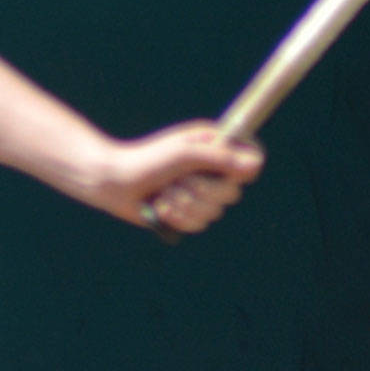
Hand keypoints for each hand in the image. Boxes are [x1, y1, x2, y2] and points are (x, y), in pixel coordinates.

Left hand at [113, 122, 264, 236]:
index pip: (251, 159)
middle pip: (232, 193)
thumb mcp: (184, 154)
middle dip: (201, 192)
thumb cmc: (147, 160)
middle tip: (177, 182)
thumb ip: (220, 158)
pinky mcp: (186, 212)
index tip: (226, 174)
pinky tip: (160, 207)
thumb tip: (256, 166)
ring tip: (164, 194)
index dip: (243, 171)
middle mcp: (211, 169)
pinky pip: (198, 224)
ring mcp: (199, 193)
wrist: (113, 182)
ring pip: (213, 213)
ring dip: (184, 205)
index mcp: (214, 146)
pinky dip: (177, 218)